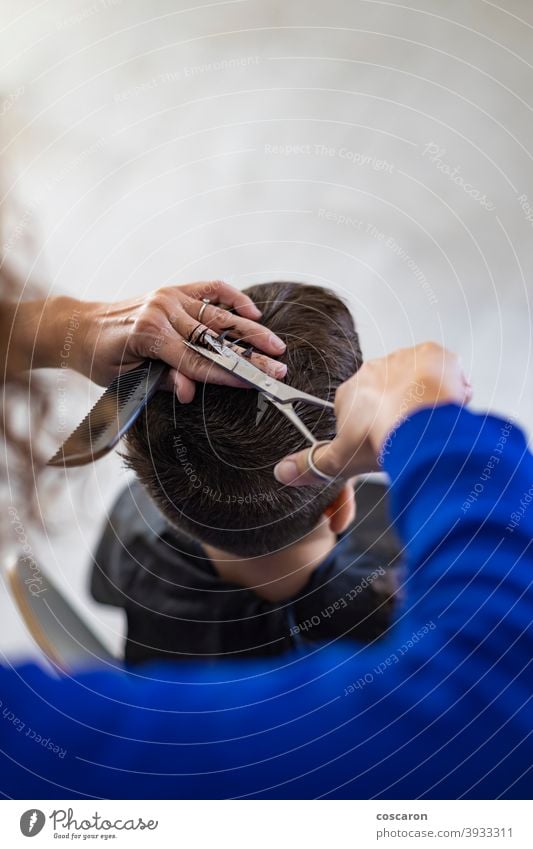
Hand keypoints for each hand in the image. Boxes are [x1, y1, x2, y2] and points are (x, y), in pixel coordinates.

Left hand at [70, 281, 286, 400]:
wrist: (80, 326)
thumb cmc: (100, 359)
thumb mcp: (125, 379)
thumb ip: (159, 382)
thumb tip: (191, 390)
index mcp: (148, 335)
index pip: (197, 361)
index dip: (228, 375)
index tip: (255, 384)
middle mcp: (162, 311)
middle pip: (216, 338)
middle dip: (250, 356)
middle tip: (278, 368)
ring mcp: (169, 297)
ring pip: (219, 316)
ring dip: (250, 331)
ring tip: (276, 345)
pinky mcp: (173, 290)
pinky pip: (211, 290)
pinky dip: (234, 298)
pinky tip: (252, 312)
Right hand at [273, 342, 472, 484]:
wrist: (419, 424)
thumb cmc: (382, 439)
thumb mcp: (342, 461)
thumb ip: (312, 466)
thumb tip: (281, 473)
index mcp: (350, 391)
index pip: (362, 406)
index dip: (377, 424)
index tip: (388, 437)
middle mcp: (374, 369)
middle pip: (391, 390)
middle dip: (401, 409)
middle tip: (413, 434)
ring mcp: (403, 359)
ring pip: (417, 378)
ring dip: (425, 397)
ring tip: (433, 422)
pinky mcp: (431, 353)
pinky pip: (441, 365)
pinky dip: (448, 383)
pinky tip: (449, 403)